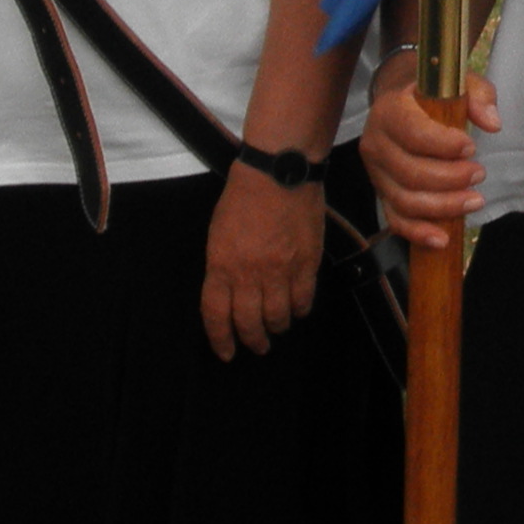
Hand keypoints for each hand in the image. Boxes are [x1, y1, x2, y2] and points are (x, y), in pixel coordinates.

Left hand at [200, 161, 323, 358]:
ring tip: (278, 326)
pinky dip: (300, 309)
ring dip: (277, 326)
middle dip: (252, 340)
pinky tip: (297, 308)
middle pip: (249, 323)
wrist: (278, 171)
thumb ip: (222, 267)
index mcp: (221, 265)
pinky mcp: (307, 263)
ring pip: (278, 317)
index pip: (217, 315)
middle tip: (257, 345)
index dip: (221, 339)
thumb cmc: (244, 197)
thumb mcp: (218, 233)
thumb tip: (230, 295)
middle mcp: (249, 274)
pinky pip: (304, 299)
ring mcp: (280, 270)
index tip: (226, 352)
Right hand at [364, 60, 498, 249]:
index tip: (471, 147)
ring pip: (405, 200)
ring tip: (474, 200)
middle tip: (479, 174)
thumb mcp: (458, 83)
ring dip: (443, 207)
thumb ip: (478, 96)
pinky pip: (396, 220)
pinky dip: (418, 233)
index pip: (413, 133)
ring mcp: (377, 173)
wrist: (402, 102)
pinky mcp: (383, 194)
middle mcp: (376, 144)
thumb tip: (492, 123)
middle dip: (450, 179)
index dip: (442, 145)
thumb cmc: (433, 94)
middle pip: (410, 172)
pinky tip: (443, 239)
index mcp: (390, 111)